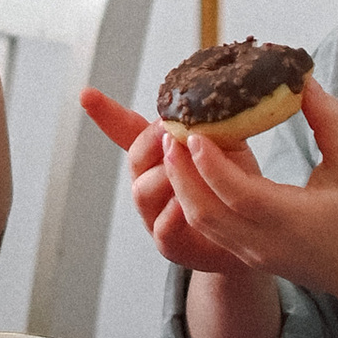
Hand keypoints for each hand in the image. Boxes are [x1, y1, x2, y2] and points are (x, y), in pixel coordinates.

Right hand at [79, 89, 242, 275]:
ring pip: (142, 191)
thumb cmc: (235, 184)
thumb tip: (203, 104)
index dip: (106, 113)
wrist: (251, 230)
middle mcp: (149, 183)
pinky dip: (175, 212)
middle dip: (154, 141)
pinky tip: (189, 203)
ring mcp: (155, 215)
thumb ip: (208, 128)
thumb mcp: (225, 145)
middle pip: (135, 158)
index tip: (86, 94)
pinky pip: (162, 226)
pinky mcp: (169, 244)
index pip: (127, 131)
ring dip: (167, 175)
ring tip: (191, 167)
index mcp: (158, 155)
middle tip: (178, 132)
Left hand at [156, 75, 337, 306]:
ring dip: (182, 187)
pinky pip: (210, 230)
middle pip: (206, 213)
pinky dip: (193, 201)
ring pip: (202, 224)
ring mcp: (253, 254)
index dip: (210, 164)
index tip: (192, 132)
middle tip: (169, 135)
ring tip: (173, 150)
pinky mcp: (247, 257)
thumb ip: (329, 120)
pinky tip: (191, 172)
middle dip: (180, 174)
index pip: (238, 193)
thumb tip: (303, 79)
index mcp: (292, 220)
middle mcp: (265, 243)